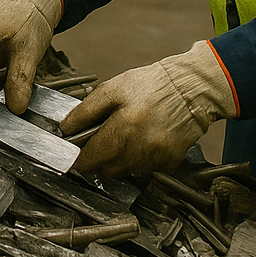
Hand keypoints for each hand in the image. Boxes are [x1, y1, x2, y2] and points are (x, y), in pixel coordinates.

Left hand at [61, 40, 236, 176]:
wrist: (189, 89)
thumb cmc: (150, 85)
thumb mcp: (112, 89)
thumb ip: (86, 110)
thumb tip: (67, 128)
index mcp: (124, 128)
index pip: (92, 158)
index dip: (80, 157)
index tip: (76, 152)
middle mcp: (140, 149)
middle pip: (106, 169)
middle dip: (98, 157)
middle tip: (100, 137)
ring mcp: (156, 159)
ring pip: (124, 171)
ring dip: (117, 159)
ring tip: (123, 134)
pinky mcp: (168, 163)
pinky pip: (143, 168)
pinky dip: (137, 158)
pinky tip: (141, 139)